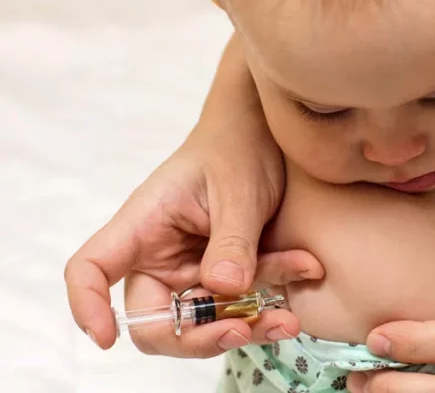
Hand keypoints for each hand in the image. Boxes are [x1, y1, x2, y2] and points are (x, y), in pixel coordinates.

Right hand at [64, 112, 323, 357]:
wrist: (270, 134)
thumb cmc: (239, 147)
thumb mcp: (239, 190)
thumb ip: (232, 239)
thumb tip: (224, 289)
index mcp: (143, 226)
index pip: (92, 269)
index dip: (88, 306)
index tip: (106, 338)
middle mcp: (160, 255)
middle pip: (156, 320)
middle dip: (200, 336)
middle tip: (243, 330)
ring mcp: (193, 269)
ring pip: (208, 321)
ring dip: (249, 323)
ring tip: (290, 317)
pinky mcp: (227, 275)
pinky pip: (244, 303)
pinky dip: (273, 299)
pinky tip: (307, 269)